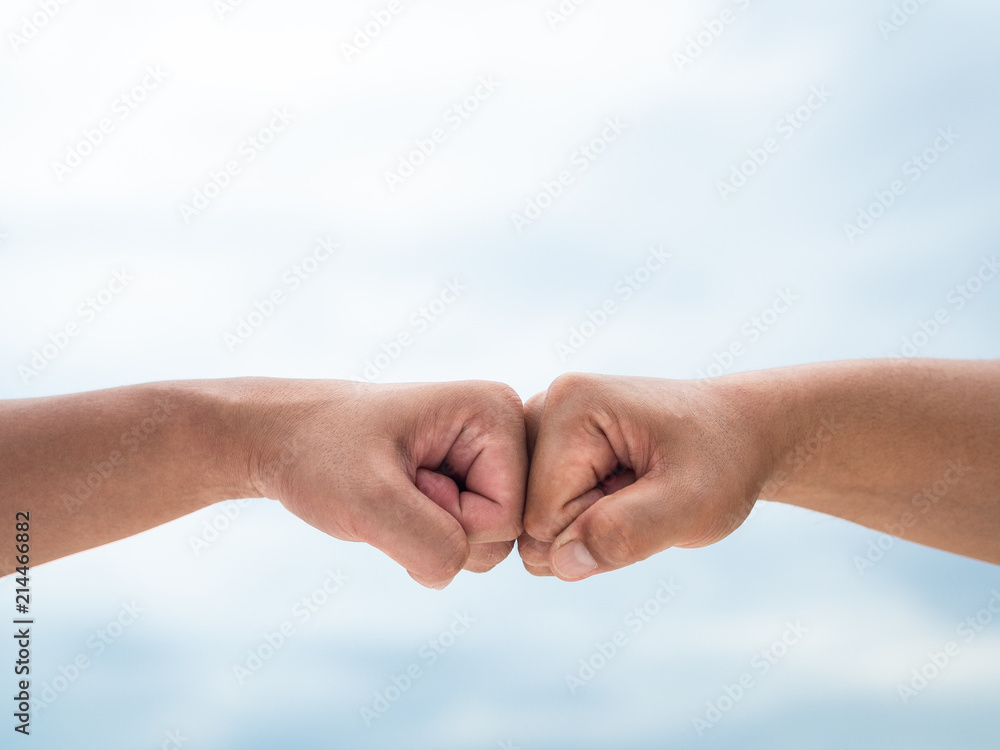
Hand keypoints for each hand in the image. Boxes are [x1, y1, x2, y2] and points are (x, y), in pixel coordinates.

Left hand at [242, 379, 527, 588]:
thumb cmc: (319, 453)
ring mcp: (487, 457)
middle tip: (395, 485)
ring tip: (393, 491)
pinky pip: (466, 543)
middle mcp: (504, 429)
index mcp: (497, 410)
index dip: (453, 517)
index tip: (406, 478)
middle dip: (443, 529)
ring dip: (430, 536)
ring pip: (488, 545)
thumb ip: (430, 544)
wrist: (281, 439)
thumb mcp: (369, 500)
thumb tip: (458, 568)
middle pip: (507, 532)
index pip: (510, 513)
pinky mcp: (468, 480)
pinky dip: (424, 539)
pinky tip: (397, 502)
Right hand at [518, 373, 779, 580]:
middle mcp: (544, 404)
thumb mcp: (694, 504)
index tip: (649, 498)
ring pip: (531, 519)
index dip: (598, 531)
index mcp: (570, 405)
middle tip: (644, 496)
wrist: (740, 432)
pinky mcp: (545, 442)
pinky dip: (582, 516)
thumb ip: (628, 532)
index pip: (541, 516)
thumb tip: (560, 563)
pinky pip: (540, 512)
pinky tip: (619, 489)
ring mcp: (541, 423)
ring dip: (585, 524)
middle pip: (527, 517)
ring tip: (634, 491)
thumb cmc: (723, 462)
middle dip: (586, 528)